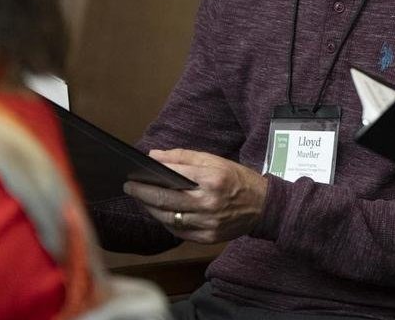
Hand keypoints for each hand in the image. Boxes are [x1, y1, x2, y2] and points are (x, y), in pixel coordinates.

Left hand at [123, 148, 266, 243]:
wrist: (264, 207)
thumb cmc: (238, 180)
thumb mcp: (215, 161)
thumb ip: (184, 157)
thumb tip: (155, 155)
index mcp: (213, 179)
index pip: (174, 176)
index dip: (151, 175)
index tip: (135, 173)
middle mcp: (209, 203)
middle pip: (166, 200)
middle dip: (143, 193)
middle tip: (130, 187)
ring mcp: (208, 224)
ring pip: (168, 218)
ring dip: (151, 208)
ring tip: (142, 199)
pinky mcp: (207, 238)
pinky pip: (178, 231)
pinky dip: (166, 221)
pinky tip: (160, 212)